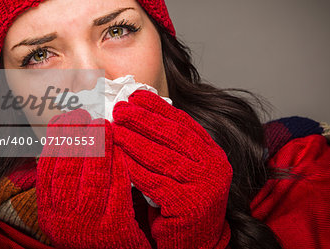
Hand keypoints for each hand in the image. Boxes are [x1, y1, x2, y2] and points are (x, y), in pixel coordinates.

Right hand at [37, 108, 150, 248]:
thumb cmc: (88, 228)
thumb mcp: (66, 209)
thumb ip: (63, 182)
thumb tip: (63, 140)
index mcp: (49, 212)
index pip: (47, 169)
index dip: (55, 140)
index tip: (63, 118)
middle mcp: (63, 220)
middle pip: (68, 170)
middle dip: (76, 137)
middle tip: (84, 114)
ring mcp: (88, 225)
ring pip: (92, 177)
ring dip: (98, 147)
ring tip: (103, 124)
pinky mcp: (114, 228)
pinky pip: (117, 189)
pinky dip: (118, 165)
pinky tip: (121, 148)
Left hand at [112, 90, 232, 248]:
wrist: (196, 241)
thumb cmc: (182, 200)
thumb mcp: (183, 168)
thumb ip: (171, 145)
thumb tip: (140, 114)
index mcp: (213, 153)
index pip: (184, 123)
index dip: (159, 108)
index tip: (137, 95)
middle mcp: (214, 166)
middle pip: (174, 136)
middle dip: (145, 119)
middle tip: (121, 108)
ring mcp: (206, 186)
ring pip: (164, 157)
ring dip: (136, 141)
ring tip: (115, 128)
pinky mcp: (190, 205)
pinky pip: (156, 182)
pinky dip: (136, 168)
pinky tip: (120, 156)